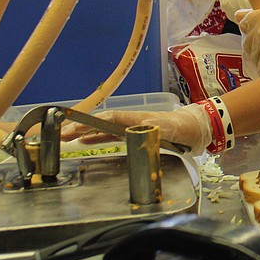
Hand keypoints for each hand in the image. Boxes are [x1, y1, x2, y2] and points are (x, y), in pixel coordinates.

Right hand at [61, 106, 212, 148]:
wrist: (199, 129)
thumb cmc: (185, 127)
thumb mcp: (171, 128)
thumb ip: (154, 128)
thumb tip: (136, 125)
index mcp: (137, 118)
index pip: (109, 117)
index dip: (91, 121)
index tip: (73, 125)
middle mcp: (130, 122)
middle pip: (101, 123)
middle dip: (80, 127)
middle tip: (59, 134)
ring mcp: (132, 128)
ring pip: (103, 129)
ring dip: (84, 133)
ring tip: (65, 138)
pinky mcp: (135, 135)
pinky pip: (111, 136)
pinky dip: (97, 138)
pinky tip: (85, 142)